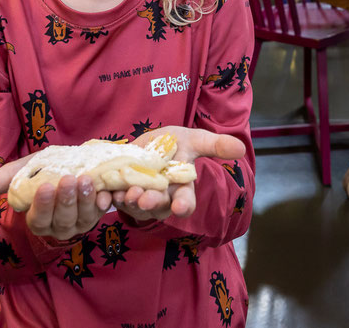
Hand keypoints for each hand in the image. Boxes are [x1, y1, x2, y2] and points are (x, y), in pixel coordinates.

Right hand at [0, 156, 112, 240]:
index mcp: (37, 220)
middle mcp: (58, 226)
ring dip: (86, 200)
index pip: (38, 218)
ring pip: (84, 218)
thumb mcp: (19, 175)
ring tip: (87, 180)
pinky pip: (101, 212)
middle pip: (63, 219)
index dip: (42, 205)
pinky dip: (103, 203)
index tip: (45, 187)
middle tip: (70, 180)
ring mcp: (79, 223)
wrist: (66, 170)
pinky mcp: (95, 214)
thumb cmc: (39, 175)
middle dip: (67, 200)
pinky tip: (106, 192)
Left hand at [112, 127, 245, 223]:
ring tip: (125, 192)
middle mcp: (161, 198)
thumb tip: (241, 148)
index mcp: (181, 188)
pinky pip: (113, 200)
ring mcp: (139, 199)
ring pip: (135, 207)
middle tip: (145, 198)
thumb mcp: (194, 140)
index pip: (186, 202)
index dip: (184, 206)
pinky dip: (109, 197)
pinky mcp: (119, 195)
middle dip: (152, 203)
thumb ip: (215, 145)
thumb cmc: (173, 144)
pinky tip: (107, 191)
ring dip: (130, 202)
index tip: (181, 208)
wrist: (146, 144)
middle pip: (158, 207)